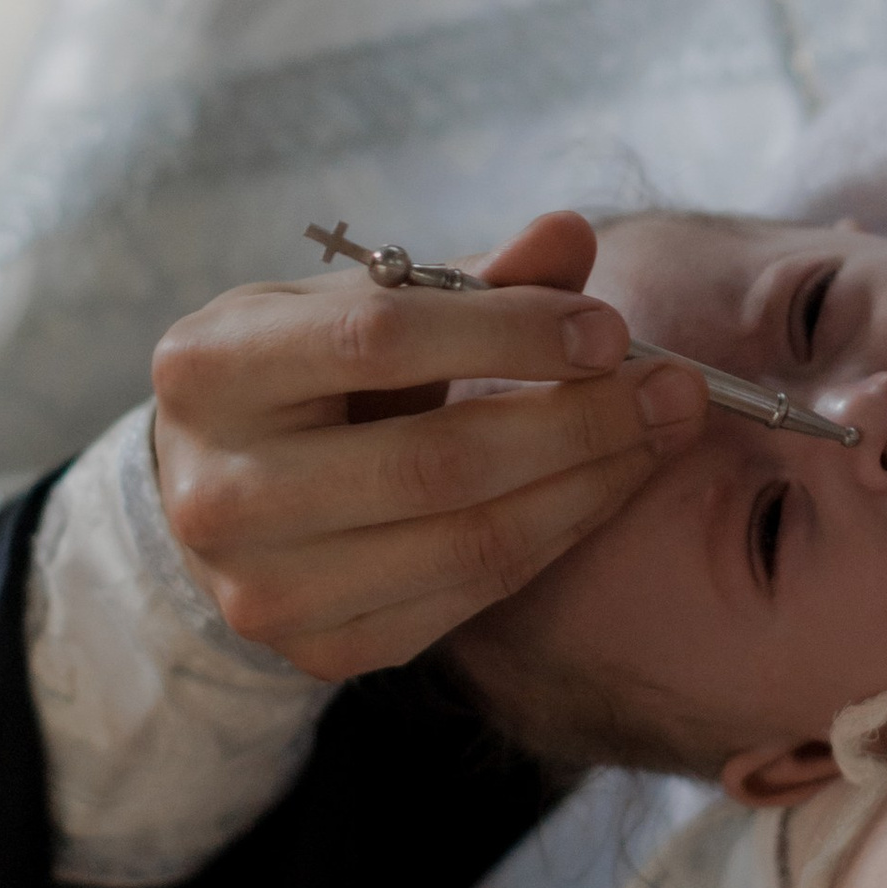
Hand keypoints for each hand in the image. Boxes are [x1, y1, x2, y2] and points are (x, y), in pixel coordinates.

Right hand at [148, 211, 704, 682]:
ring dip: (591, 483)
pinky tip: (602, 486)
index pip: (379, 341)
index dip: (511, 333)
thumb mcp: (360, 303)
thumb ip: (468, 278)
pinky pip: (471, 594)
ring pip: (468, 540)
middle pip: (438, 462)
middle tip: (675, 388)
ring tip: (660, 433)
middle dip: (581, 421)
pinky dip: (555, 535)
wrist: (215, 492)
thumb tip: (570, 235)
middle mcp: (218, 490)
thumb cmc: (305, 373)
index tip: (611, 329)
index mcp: (211, 369)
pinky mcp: (317, 651)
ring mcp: (261, 588)